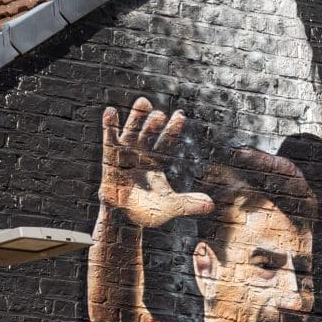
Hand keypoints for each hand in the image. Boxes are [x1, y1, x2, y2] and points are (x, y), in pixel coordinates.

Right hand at [100, 98, 214, 228]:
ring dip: (136, 118)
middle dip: (154, 124)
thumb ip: (189, 204)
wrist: (124, 219)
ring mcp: (125, 154)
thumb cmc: (148, 211)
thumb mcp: (171, 207)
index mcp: (157, 161)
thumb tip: (211, 205)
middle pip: (149, 134)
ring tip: (143, 102)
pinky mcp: (110, 158)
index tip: (180, 116)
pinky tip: (111, 112)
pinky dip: (110, 126)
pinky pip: (109, 140)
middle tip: (159, 113)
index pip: (166, 142)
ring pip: (131, 132)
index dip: (172, 130)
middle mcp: (141, 154)